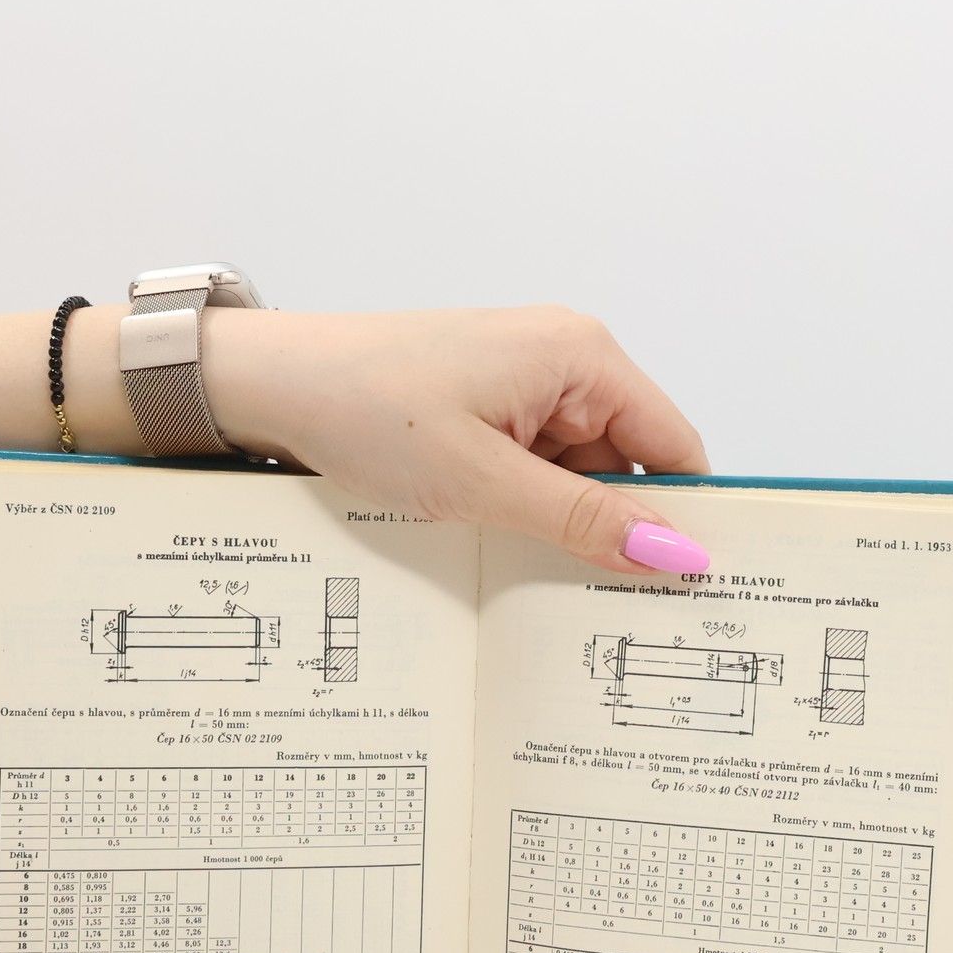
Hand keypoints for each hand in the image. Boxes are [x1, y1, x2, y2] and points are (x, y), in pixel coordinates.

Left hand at [202, 305, 713, 572]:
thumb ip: (582, 520)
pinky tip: (492, 533)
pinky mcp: (489, 404)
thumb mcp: (481, 480)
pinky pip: (535, 466)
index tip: (684, 589)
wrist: (269, 383)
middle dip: (612, 528)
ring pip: (578, 474)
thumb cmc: (364, 406)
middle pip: (628, 465)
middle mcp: (565, 359)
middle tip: (592, 596)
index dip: (683, 518)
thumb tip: (675, 553)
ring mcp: (525, 382)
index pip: (674, 447)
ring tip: (519, 558)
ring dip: (558, 521)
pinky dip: (524, 505)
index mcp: (581, 356)